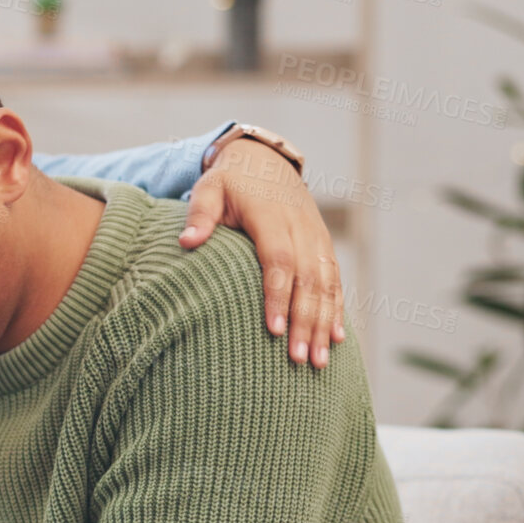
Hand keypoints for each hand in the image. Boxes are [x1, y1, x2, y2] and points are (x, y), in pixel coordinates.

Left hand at [180, 138, 344, 368]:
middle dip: (305, 321)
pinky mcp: (324, 245)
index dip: (278, 295)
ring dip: (324, 323)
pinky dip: (336, 309)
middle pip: (308, 279)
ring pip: (326, 284)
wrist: (265, 161)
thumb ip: (199, 214)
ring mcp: (317, 237)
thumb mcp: (209, 189)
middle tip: (299, 360)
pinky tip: (336, 338)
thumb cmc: (230, 182)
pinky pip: (335, 281)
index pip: (279, 259)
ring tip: (318, 361)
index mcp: (272, 216)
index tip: (272, 330)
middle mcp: (301, 228)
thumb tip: (187, 242)